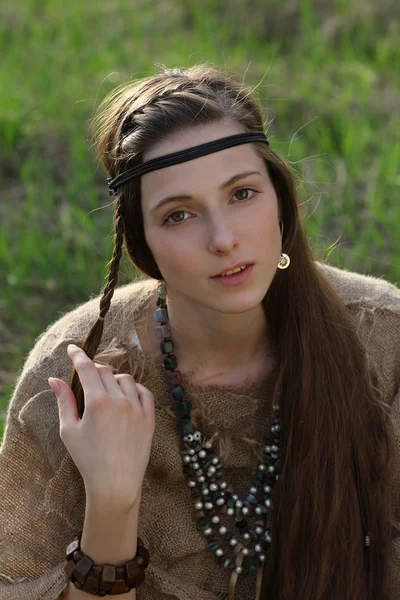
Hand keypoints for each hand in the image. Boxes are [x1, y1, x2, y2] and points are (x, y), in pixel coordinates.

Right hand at [48, 344, 154, 511]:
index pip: (87, 368)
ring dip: (114, 379)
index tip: (73, 348)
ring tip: (105, 390)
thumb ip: (64, 401)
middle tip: (88, 376)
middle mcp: (120, 401)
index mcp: (97, 402)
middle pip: (106, 371)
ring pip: (126, 379)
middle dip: (94, 369)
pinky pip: (145, 392)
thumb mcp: (69, 430)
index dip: (78, 355)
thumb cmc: (88, 459)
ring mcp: (137, 409)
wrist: (115, 484)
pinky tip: (126, 395)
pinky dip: (135, 389)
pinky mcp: (149, 418)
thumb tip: (55, 380)